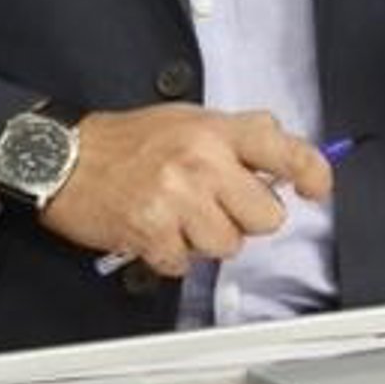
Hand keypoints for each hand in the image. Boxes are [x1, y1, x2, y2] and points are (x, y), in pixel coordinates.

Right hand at [39, 103, 331, 277]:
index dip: (311, 172)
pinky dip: (174, 255)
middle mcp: (203, 161)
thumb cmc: (128, 139)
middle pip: (266, 216)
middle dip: (246, 218)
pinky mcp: (154, 233)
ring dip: (208, 240)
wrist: (67, 157)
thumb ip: (236, 136)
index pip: (283, 148)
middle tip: (217, 204)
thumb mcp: (189, 118)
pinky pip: (188, 264)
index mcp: (216, 129)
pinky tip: (157, 230)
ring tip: (180, 215)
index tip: (317, 189)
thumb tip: (281, 159)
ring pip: (229, 246)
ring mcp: (179, 199)